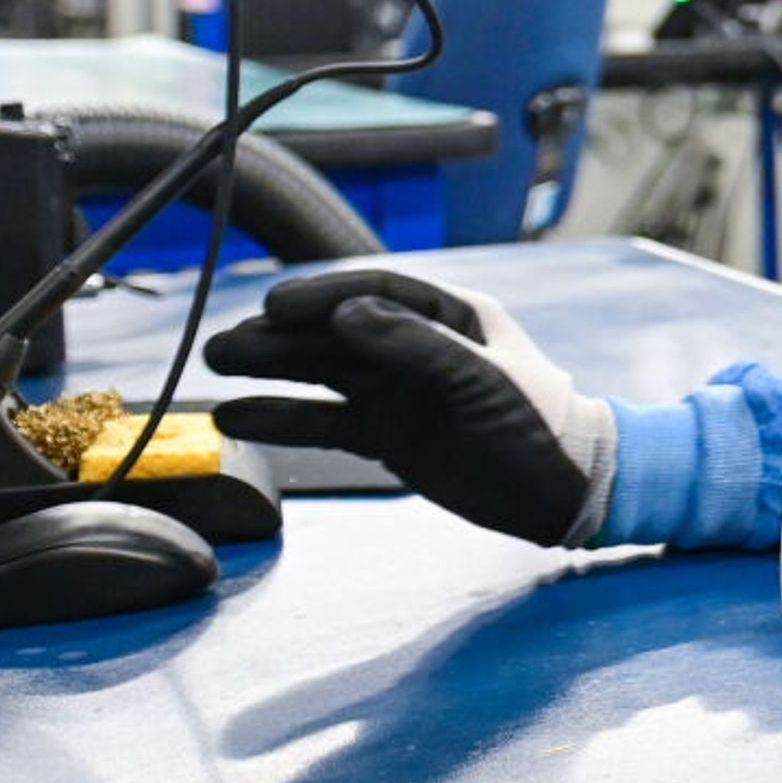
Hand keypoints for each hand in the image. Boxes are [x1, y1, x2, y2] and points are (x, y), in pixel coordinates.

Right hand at [203, 267, 613, 547]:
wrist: (565, 492)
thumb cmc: (540, 425)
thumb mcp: (483, 381)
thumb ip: (418, 347)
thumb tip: (348, 313)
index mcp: (450, 315)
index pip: (376, 290)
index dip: (323, 294)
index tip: (275, 306)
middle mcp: (416, 346)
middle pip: (337, 330)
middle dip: (281, 334)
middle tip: (222, 343)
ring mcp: (399, 390)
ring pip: (323, 371)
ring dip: (271, 368)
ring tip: (216, 364)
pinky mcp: (388, 434)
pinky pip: (326, 421)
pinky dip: (283, 419)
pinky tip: (237, 417)